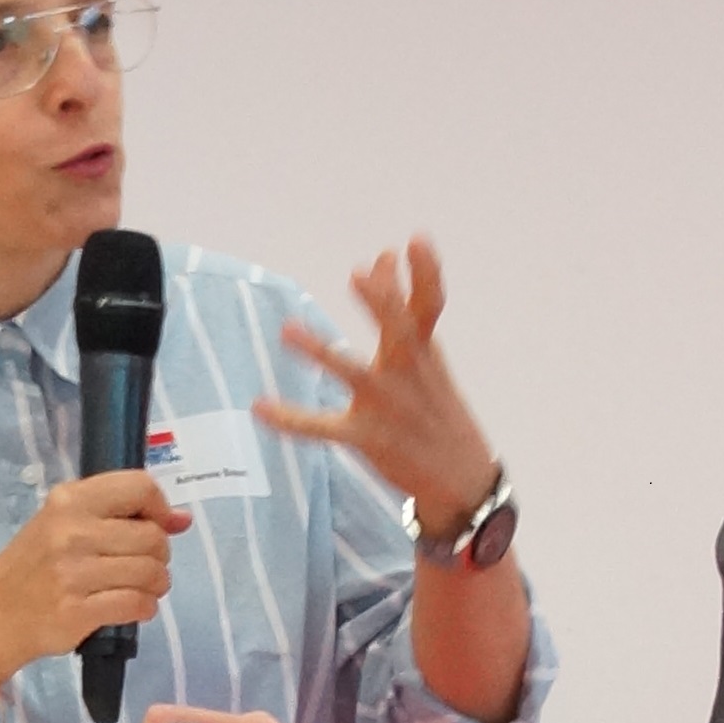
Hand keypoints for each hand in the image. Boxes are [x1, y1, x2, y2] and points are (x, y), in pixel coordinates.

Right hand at [0, 471, 191, 682]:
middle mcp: (72, 532)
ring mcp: (74, 573)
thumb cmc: (34, 565)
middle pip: (153, 537)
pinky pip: (138, 604)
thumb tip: (181, 520)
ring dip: (155, 584)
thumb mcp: (64, 523)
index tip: (159, 524)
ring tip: (138, 587)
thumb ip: (119, 515)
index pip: (139, 486)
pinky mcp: (78, 611)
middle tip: (142, 564)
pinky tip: (132, 606)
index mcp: (69, 501)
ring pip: (151, 573)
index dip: (160, 507)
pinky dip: (144, 608)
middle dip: (159, 555)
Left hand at [253, 238, 498, 531]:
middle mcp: (407, 372)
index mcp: (424, 350)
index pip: (430, 305)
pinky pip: (322, 428)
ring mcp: (386, 406)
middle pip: (397, 331)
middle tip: (359, 274)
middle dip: (381, 304)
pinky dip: (291, 418)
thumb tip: (382, 254)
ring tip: (288, 330)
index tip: (411, 241)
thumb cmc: (435, 405)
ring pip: (352, 374)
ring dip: (320, 351)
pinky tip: (260, 408)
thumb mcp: (426, 352)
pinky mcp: (366, 438)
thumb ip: (402, 305)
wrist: (462, 480)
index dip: (425, 274)